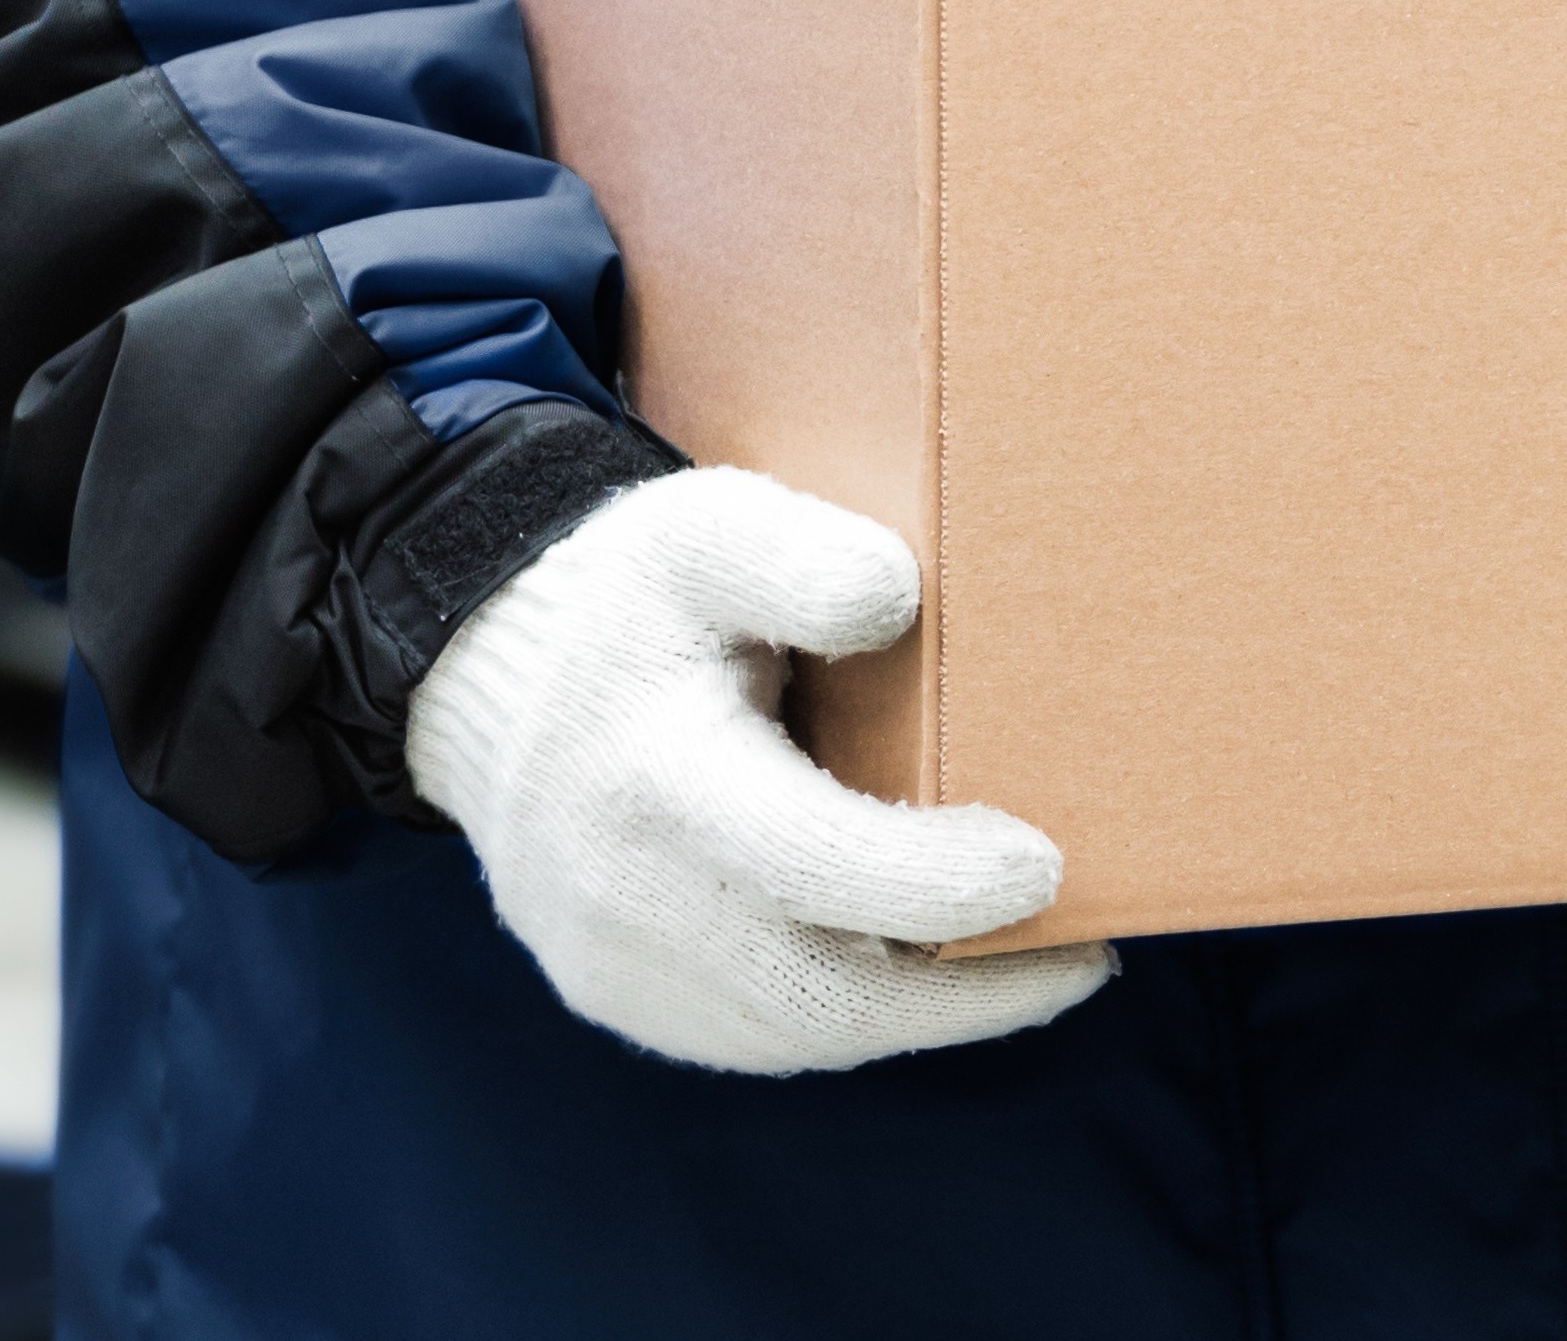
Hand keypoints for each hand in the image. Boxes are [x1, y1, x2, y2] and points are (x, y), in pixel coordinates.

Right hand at [405, 466, 1112, 1071]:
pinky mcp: (621, 996)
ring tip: (1033, 970)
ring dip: (924, 1015)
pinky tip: (927, 974)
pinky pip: (758, 1035)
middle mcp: (620, 894)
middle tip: (1082, 957)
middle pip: (818, 990)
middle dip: (964, 993)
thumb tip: (897, 598)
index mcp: (650, 776)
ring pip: (797, 1030)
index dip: (938, 883)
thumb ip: (800, 555)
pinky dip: (856, 1015)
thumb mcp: (703, 531)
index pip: (811, 863)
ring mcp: (613, 962)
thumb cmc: (629, 597)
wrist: (484, 678)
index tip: (1045, 865)